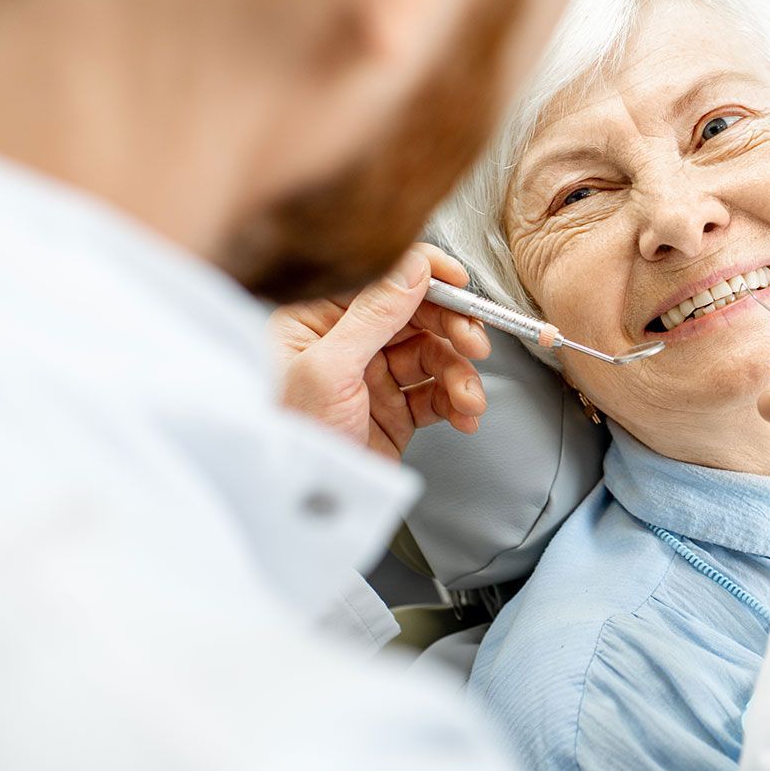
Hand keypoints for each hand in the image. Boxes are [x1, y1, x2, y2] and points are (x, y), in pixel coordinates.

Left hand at [270, 244, 492, 461]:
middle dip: (453, 330)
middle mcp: (346, 342)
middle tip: (475, 345)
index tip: (459, 283)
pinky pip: (436, 394)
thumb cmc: (293, 439)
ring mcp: (372, 376)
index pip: (381, 279)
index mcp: (317, 319)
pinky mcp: (393, 410)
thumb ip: (374, 314)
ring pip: (433, 356)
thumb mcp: (330, 369)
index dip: (426, 276)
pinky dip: (456, 402)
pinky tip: (464, 414)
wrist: (302, 503)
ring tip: (469, 399)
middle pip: (416, 316)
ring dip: (460, 375)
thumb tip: (412, 267)